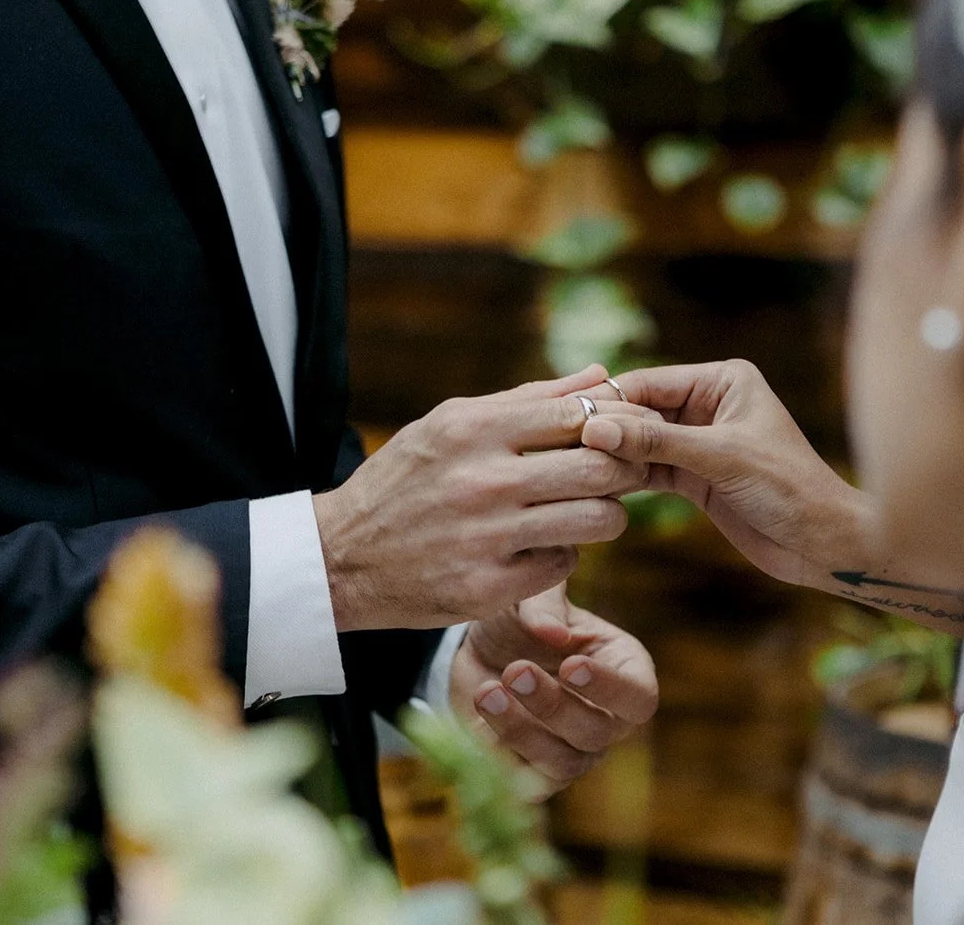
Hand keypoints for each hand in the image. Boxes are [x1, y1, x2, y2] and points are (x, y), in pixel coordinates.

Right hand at [315, 366, 650, 631]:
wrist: (338, 557)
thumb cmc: (403, 481)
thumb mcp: (450, 423)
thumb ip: (529, 399)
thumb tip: (601, 375)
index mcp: (472, 429)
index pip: (578, 416)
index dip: (616, 426)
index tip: (623, 437)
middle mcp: (481, 480)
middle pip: (599, 468)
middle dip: (625, 472)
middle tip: (621, 477)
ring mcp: (485, 537)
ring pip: (596, 520)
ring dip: (605, 516)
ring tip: (587, 513)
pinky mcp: (486, 587)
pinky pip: (565, 564)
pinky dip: (564, 555)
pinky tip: (541, 547)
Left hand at [452, 584, 656, 798]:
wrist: (479, 654)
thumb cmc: (521, 619)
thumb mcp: (530, 595)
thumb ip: (544, 604)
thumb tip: (554, 634)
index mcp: (625, 670)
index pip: (639, 696)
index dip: (610, 688)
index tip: (569, 665)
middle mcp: (609, 720)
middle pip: (598, 732)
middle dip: (554, 705)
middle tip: (514, 670)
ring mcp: (576, 753)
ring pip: (563, 762)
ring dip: (522, 730)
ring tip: (487, 692)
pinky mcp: (537, 775)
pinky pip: (527, 783)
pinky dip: (500, 756)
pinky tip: (478, 723)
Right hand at [579, 360, 877, 589]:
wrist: (823, 544)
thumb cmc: (790, 489)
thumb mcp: (722, 459)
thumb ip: (658, 444)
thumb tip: (596, 429)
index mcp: (724, 380)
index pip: (650, 383)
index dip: (610, 401)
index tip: (568, 420)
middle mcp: (709, 404)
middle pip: (640, 411)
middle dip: (606, 430)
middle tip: (560, 448)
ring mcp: (700, 442)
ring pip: (640, 443)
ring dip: (612, 457)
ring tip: (571, 470)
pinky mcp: (695, 477)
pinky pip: (649, 471)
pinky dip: (626, 479)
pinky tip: (595, 488)